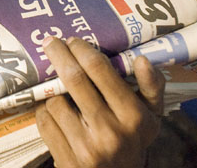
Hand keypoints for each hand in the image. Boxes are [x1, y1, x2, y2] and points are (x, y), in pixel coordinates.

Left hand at [35, 37, 163, 167]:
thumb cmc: (133, 138)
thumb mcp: (151, 115)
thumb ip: (151, 86)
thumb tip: (142, 59)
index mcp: (133, 116)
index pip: (100, 70)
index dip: (82, 50)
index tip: (73, 40)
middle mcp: (110, 131)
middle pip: (74, 79)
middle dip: (58, 55)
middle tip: (50, 42)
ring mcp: (86, 147)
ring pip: (55, 101)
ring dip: (52, 89)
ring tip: (57, 87)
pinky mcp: (66, 159)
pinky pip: (44, 121)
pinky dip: (45, 111)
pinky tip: (54, 110)